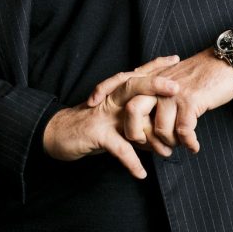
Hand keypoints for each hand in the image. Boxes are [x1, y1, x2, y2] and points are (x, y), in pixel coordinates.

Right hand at [42, 56, 179, 178]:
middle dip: (155, 84)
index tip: (175, 58)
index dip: (155, 65)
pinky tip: (141, 173)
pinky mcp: (95, 134)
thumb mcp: (113, 116)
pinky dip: (131, 161)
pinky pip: (117, 147)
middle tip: (176, 87)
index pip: (137, 74)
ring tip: (165, 136)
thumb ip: (135, 118)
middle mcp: (110, 99)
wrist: (56, 133)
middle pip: (132, 85)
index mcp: (115, 93)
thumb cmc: (89, 124)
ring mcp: (102, 115)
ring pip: (126, 110)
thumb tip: (162, 129)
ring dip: (147, 121)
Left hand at [88, 50, 232, 154]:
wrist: (223, 65)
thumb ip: (155, 94)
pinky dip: (189, 142)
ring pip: (160, 128)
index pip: (119, 81)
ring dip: (168, 143)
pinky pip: (184, 130)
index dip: (102, 89)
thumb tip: (146, 116)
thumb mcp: (171, 80)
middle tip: (146, 147)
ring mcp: (173, 93)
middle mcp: (157, 84)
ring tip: (178, 147)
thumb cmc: (199, 77)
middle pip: (133, 111)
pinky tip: (194, 147)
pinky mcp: (191, 101)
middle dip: (137, 135)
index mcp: (151, 77)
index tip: (90, 104)